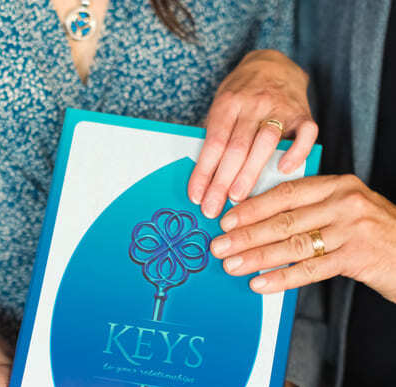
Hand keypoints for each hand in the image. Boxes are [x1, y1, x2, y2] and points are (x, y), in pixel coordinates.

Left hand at [188, 50, 317, 217]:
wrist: (274, 64)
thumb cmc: (242, 95)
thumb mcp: (222, 106)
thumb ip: (216, 135)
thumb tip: (203, 178)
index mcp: (228, 103)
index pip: (213, 143)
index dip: (204, 172)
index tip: (196, 197)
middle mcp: (253, 104)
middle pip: (236, 147)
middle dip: (222, 181)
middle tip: (213, 208)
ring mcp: (280, 107)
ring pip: (264, 142)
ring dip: (249, 173)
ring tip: (237, 199)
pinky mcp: (303, 113)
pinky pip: (305, 133)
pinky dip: (296, 152)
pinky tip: (284, 170)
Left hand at [211, 175, 395, 301]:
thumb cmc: (375, 234)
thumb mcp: (347, 211)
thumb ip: (313, 210)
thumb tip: (262, 224)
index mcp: (338, 185)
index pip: (286, 192)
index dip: (253, 207)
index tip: (226, 220)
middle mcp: (345, 202)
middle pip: (284, 219)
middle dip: (247, 234)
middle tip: (219, 246)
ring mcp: (353, 229)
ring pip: (294, 244)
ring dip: (257, 256)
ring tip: (231, 265)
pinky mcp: (358, 256)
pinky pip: (311, 269)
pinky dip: (282, 277)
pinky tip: (260, 284)